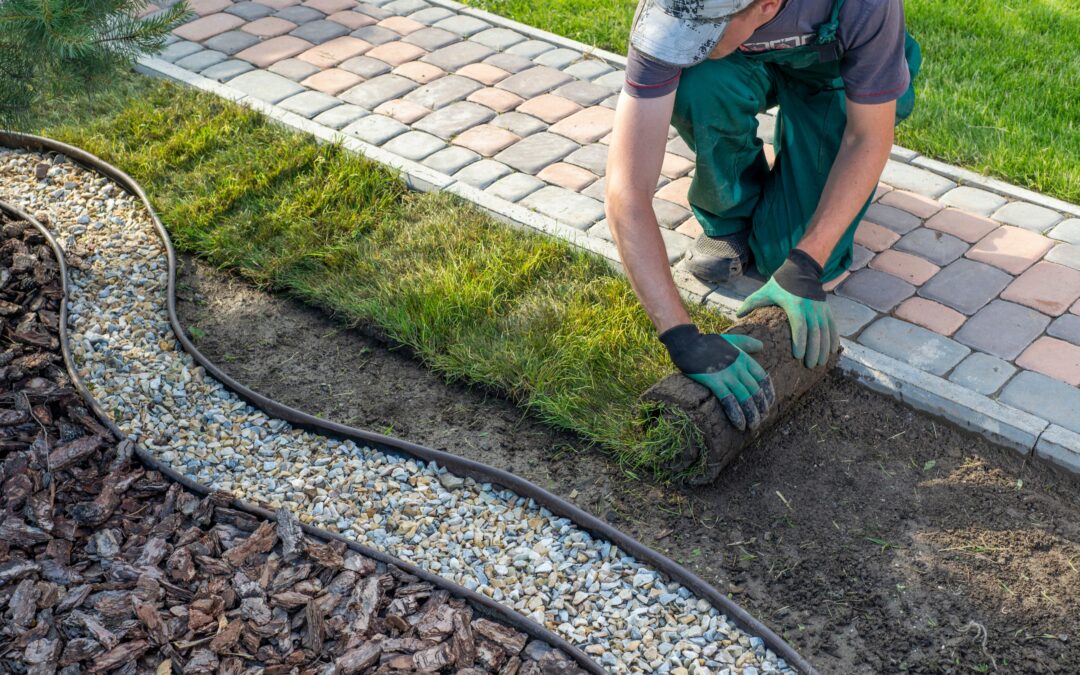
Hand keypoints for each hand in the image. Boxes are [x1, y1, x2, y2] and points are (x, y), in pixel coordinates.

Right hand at [659, 324, 775, 430]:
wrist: (688, 343)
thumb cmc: (707, 342)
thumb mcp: (731, 339)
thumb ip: (746, 343)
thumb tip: (761, 346)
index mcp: (744, 359)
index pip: (763, 378)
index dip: (768, 393)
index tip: (768, 405)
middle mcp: (738, 367)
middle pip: (755, 391)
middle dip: (760, 408)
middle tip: (761, 420)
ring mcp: (727, 375)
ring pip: (744, 398)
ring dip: (751, 415)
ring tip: (752, 426)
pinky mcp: (714, 381)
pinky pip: (728, 400)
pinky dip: (736, 414)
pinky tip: (739, 424)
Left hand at [737, 249, 838, 368]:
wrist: (802, 270)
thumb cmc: (780, 283)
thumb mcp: (765, 291)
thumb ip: (751, 303)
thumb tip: (737, 316)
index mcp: (795, 305)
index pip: (799, 326)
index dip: (800, 342)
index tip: (798, 356)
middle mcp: (811, 308)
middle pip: (815, 333)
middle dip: (813, 350)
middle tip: (809, 366)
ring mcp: (820, 309)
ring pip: (825, 331)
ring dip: (824, 348)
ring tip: (820, 363)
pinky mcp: (827, 309)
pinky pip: (832, 326)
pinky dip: (833, 339)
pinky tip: (832, 351)